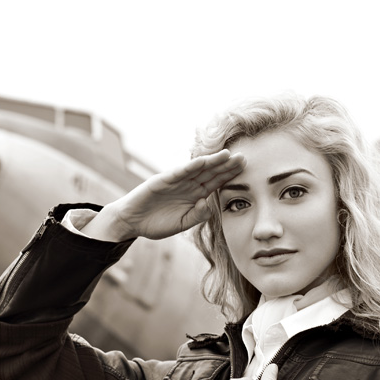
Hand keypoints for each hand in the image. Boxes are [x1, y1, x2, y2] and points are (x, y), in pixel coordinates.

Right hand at [81, 149, 244, 241]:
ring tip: (227, 154)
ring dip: (211, 162)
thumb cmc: (157, 223)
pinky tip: (202, 161)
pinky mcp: (162, 180)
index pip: (216, 183)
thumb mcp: (182, 224)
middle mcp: (188, 185)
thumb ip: (197, 216)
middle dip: (226, 166)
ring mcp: (176, 181)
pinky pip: (179, 173)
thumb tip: (208, 205)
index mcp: (195, 195)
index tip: (247, 170)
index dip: (230, 176)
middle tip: (244, 157)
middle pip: (211, 173)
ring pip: (197, 169)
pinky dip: (190, 167)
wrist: (132, 222)